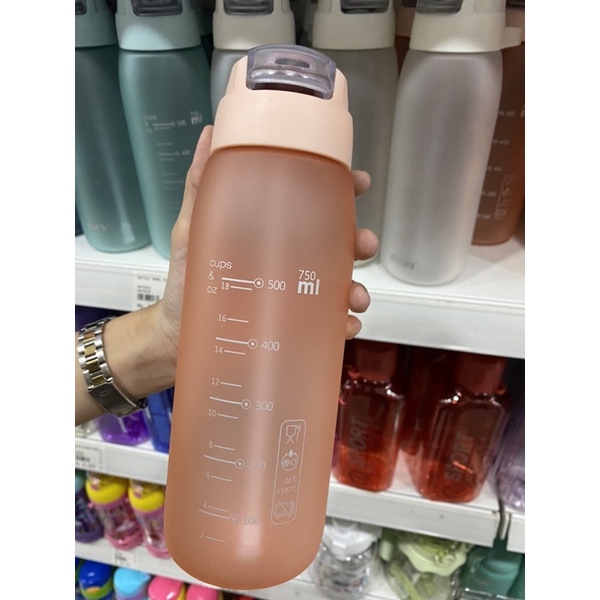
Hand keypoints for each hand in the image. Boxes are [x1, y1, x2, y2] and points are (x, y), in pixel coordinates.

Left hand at [157, 125, 378, 357]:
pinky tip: (346, 326)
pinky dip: (343, 324)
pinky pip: (326, 324)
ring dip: (356, 288)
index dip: (340, 189)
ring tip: (356, 298)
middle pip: (335, 244)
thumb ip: (200, 185)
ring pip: (338, 285)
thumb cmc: (186, 283)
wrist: (177, 338)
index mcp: (271, 233)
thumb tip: (210, 133)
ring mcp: (293, 295)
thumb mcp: (192, 230)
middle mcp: (288, 261)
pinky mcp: (293, 327)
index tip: (359, 182)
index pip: (312, 204)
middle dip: (358, 241)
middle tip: (364, 245)